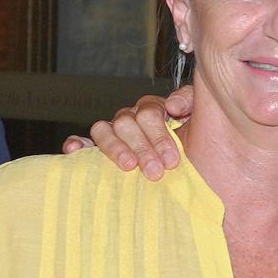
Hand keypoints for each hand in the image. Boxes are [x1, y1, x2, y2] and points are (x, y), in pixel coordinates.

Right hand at [61, 86, 192, 179]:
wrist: (200, 175)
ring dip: (115, 148)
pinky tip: (74, 150)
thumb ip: (190, 103)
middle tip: (156, 171)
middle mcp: (131, 120)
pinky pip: (82, 143)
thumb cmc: (198, 149)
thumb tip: (172, 105)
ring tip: (128, 165)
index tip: (172, 160)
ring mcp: (115, 135)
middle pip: (126, 123)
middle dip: (142, 147)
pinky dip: (77, 144)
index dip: (160, 135)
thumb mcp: (202, 122)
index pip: (149, 113)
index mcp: (153, 111)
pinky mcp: (99, 152)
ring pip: (103, 130)